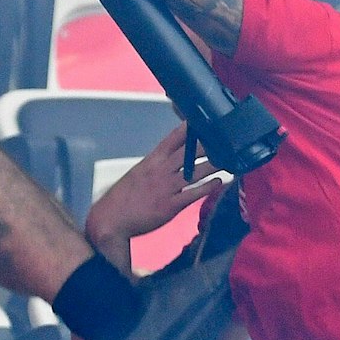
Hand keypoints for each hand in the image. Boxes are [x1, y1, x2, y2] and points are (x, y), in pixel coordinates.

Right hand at [86, 124, 225, 254]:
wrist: (112, 220)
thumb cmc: (124, 196)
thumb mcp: (138, 173)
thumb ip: (156, 165)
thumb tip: (172, 158)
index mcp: (151, 161)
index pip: (171, 139)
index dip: (187, 129)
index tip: (201, 120)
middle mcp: (160, 171)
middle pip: (187, 153)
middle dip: (206, 145)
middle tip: (224, 139)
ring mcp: (166, 188)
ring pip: (194, 172)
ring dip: (213, 165)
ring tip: (228, 159)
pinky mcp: (171, 205)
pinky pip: (193, 194)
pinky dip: (207, 187)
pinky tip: (219, 182)